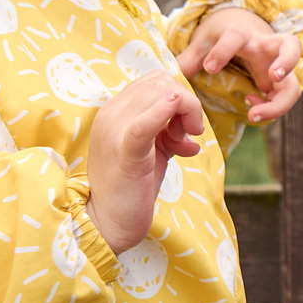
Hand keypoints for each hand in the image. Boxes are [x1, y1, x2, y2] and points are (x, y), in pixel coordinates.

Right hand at [85, 75, 205, 253]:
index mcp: (115, 110)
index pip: (155, 80)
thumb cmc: (130, 186)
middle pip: (162, 82)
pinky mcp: (125, 152)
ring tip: (183, 141)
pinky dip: (163, 114)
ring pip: (161, 93)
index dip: (179, 97)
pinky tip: (177, 120)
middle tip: (188, 134)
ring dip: (186, 113)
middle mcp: (111, 114)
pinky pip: (145, 124)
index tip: (184, 127)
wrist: (108, 222)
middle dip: (187, 104)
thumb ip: (169, 132)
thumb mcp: (153, 151)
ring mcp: (115, 131)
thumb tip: (193, 131)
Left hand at [177, 7, 302, 123]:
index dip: (223, 51)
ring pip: (296, 80)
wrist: (243, 26)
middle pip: (290, 45)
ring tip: (256, 113)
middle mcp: (265, 46)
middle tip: (274, 77)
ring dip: (284, 97)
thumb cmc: (222, 35)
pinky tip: (252, 109)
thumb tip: (171, 74)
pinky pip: (288, 93)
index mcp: (241, 34)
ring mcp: (277, 62)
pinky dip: (273, 106)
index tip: (208, 68)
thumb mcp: (203, 42)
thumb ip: (189, 58)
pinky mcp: (281, 78)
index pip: (235, 37)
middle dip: (286, 61)